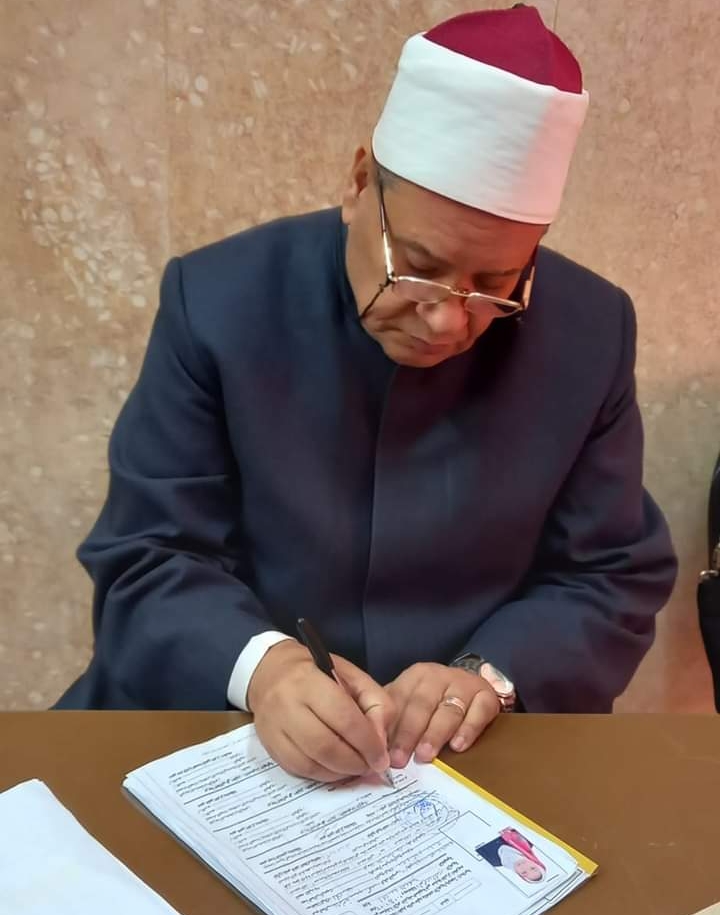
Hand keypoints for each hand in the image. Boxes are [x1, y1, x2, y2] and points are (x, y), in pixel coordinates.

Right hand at [247, 640, 394, 782]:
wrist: (271, 671)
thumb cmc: (318, 672)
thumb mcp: (352, 675)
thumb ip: (375, 703)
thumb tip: (380, 742)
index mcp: (309, 681)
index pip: (344, 718)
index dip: (367, 743)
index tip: (381, 758)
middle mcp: (286, 704)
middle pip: (326, 746)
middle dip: (355, 763)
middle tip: (371, 766)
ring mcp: (273, 727)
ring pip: (310, 763)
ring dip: (339, 773)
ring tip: (356, 768)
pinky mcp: (268, 745)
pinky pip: (298, 770)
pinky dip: (322, 775)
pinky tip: (336, 769)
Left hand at [385, 662, 499, 767]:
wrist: (470, 687)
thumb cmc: (433, 701)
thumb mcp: (410, 703)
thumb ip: (394, 721)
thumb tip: (376, 749)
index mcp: (416, 676)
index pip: (400, 700)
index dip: (390, 727)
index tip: (383, 752)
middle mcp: (439, 675)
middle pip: (422, 704)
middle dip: (409, 733)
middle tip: (401, 759)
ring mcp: (464, 683)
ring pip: (448, 709)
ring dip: (435, 734)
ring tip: (425, 755)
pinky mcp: (487, 695)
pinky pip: (479, 711)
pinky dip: (468, 729)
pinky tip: (458, 746)